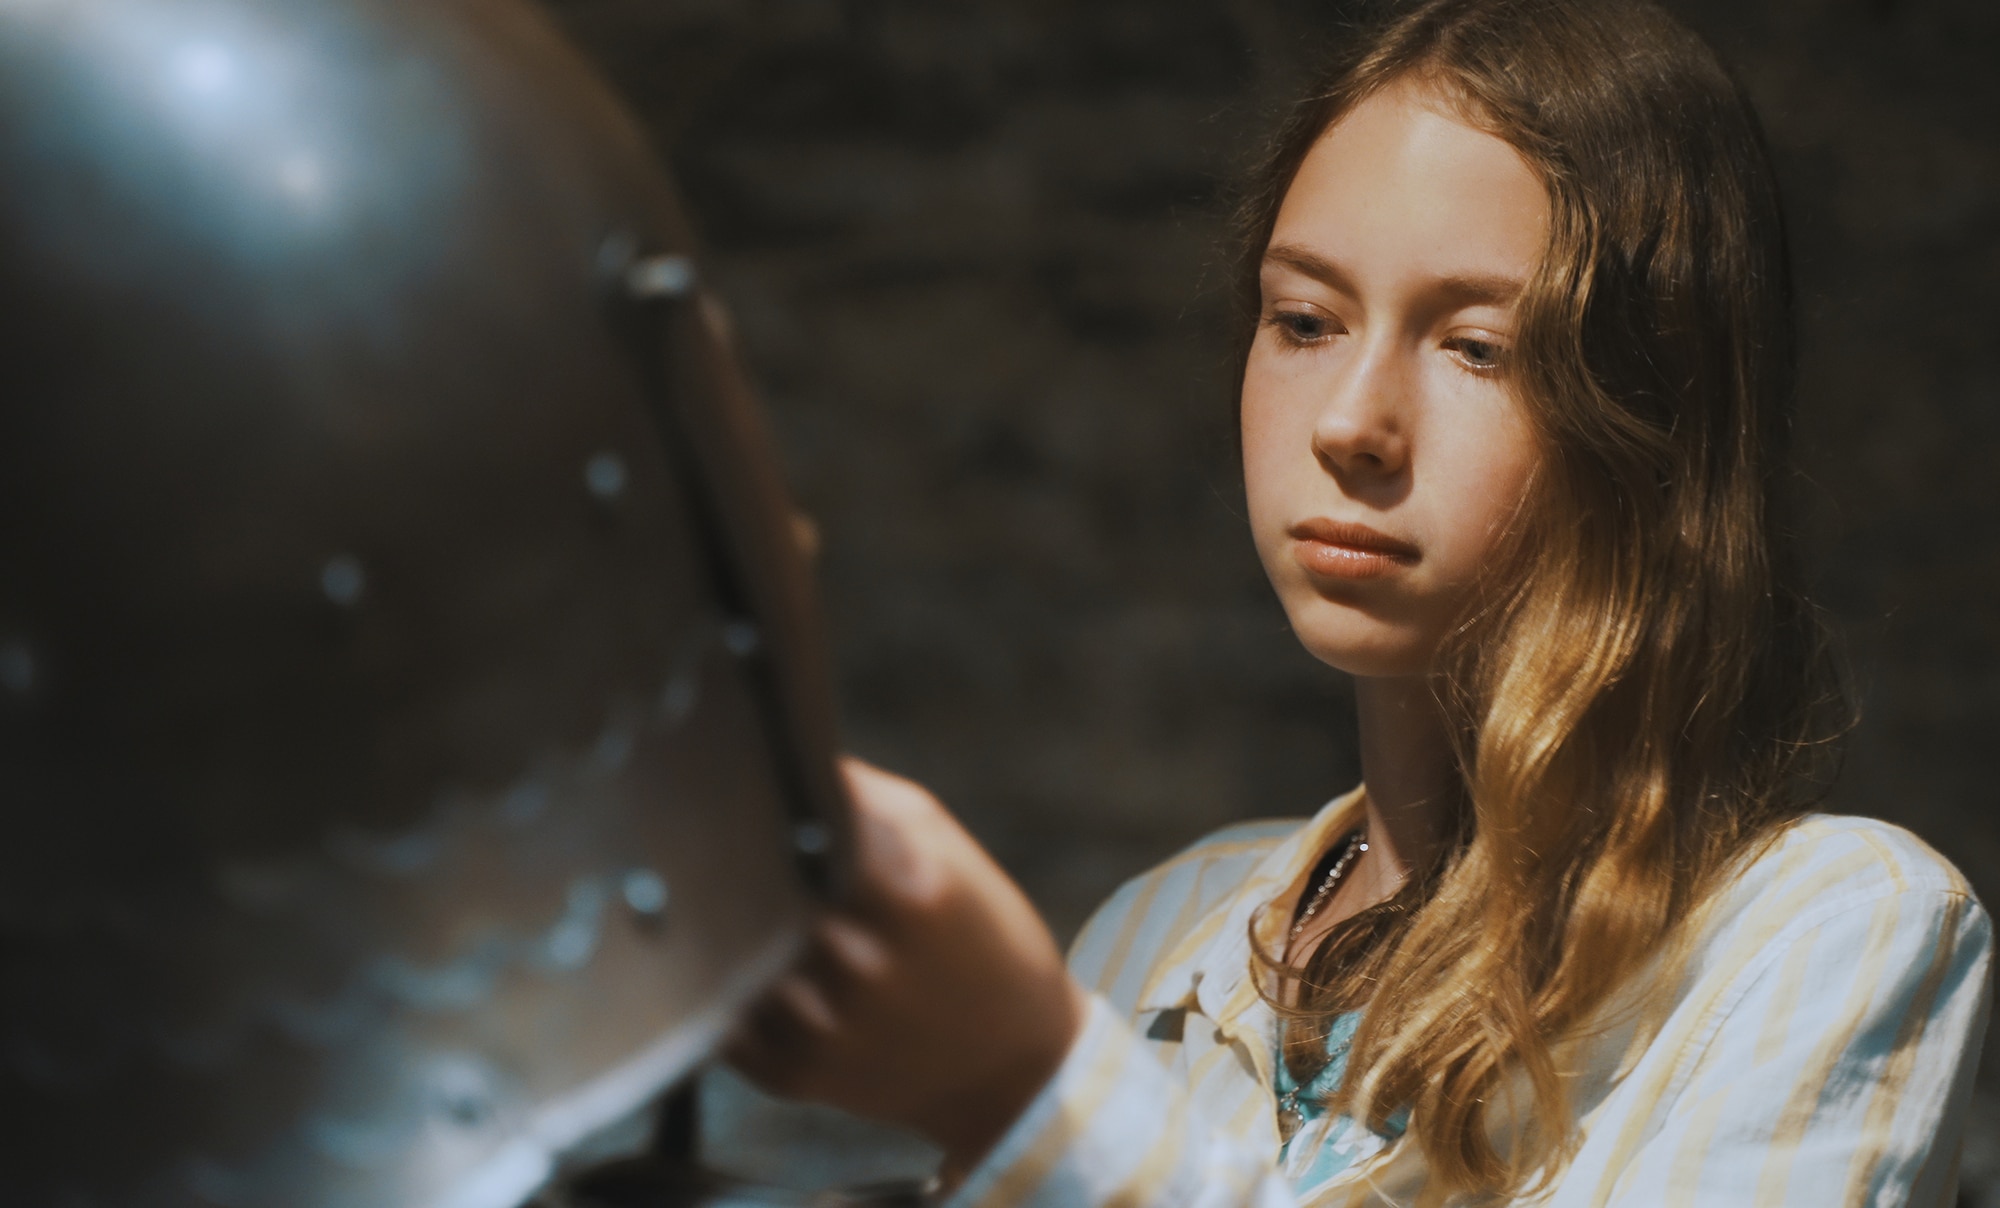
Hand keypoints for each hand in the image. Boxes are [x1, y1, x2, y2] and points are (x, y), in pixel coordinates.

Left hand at [724, 757, 1087, 1180]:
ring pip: (730, 956)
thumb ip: (861, 797)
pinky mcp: (793, 1078)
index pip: (803, 829)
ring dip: (726, 932)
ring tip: (734, 910)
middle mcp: (863, 967)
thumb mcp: (943, 846)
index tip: (744, 790)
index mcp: (911, 897)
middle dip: (738, 867)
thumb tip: (780, 754)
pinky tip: (752, 970)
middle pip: (755, 892)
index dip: (768, 808)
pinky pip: (722, 1017)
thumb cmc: (979, 935)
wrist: (1013, 1064)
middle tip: (718, 844)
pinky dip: (725, 990)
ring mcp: (826, 1030)